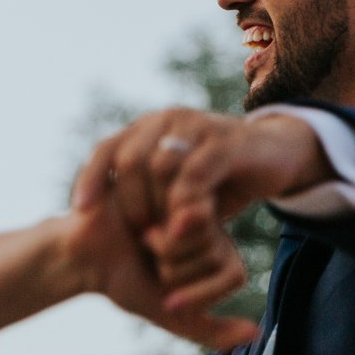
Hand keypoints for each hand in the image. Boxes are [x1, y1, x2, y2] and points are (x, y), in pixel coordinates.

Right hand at [61, 199, 256, 348]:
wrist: (84, 255)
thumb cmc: (127, 281)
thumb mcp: (173, 316)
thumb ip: (214, 331)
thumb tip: (257, 335)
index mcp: (217, 251)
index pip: (233, 275)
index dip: (199, 292)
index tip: (168, 291)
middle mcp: (210, 224)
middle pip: (216, 252)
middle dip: (176, 267)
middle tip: (151, 258)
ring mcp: (191, 200)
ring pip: (200, 233)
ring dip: (164, 246)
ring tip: (143, 236)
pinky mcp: (171, 181)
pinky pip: (183, 213)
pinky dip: (155, 229)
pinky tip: (136, 219)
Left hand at [74, 108, 331, 262]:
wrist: (274, 156)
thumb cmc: (218, 178)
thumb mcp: (175, 188)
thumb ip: (143, 196)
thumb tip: (98, 219)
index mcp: (149, 127)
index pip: (107, 149)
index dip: (90, 179)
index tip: (80, 213)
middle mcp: (168, 119)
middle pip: (130, 159)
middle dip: (129, 202)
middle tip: (140, 234)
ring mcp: (198, 126)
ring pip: (160, 165)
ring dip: (157, 205)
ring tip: (161, 234)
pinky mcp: (227, 142)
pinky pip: (196, 172)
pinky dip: (186, 202)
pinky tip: (183, 227)